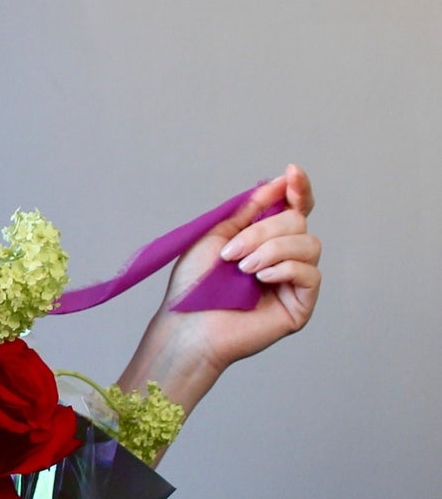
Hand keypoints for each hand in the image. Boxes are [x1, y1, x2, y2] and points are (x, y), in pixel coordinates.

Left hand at [121, 165, 321, 417]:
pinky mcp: (301, 303)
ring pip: (309, 244)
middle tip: (231, 253)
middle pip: (298, 221)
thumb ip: (247, 210)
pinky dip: (284, 269)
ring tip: (243, 269)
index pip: (293, 207)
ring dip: (271, 250)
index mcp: (264, 238)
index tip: (291, 174)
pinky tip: (260, 279)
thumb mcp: (216, 236)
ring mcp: (294, 280)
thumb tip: (276, 183)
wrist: (188, 325)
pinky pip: (311, 273)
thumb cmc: (194, 285)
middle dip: (263, 231)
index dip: (298, 188)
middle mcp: (284, 256)